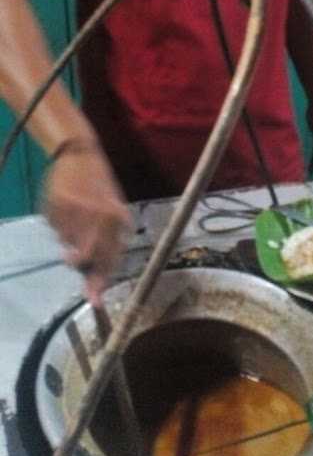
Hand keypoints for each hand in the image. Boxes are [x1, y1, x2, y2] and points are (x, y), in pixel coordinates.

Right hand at [43, 144, 132, 306]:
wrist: (79, 154)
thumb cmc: (101, 184)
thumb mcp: (116, 207)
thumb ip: (113, 240)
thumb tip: (104, 272)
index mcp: (114, 216)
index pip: (108, 256)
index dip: (100, 280)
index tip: (95, 301)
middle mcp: (95, 215)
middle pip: (84, 255)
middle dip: (78, 260)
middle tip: (72, 254)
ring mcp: (72, 209)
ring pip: (66, 242)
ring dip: (69, 238)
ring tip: (75, 217)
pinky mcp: (53, 204)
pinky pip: (54, 228)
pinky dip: (58, 224)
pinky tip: (65, 208)